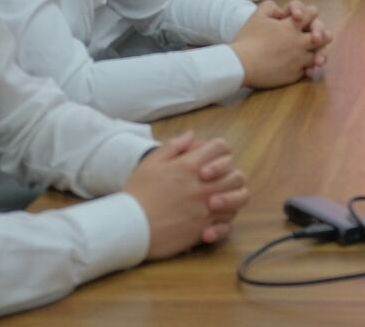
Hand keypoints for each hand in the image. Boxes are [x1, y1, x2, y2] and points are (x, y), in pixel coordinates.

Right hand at [125, 132, 248, 258]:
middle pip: (236, 175)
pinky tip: (211, 222)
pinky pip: (227, 223)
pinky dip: (224, 222)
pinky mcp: (203, 229)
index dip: (218, 151)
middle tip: (216, 182)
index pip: (220, 148)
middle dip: (230, 174)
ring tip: (217, 201)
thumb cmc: (137, 195)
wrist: (127, 228)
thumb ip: (173, 147)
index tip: (207, 161)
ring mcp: (205, 208)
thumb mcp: (150, 164)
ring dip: (231, 198)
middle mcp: (202, 186)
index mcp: (189, 167)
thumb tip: (191, 135)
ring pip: (237, 200)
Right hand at [231, 0, 325, 87]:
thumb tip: (281, 11)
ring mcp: (298, 60)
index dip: (309, 13)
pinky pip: (307, 71)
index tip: (302, 18)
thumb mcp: (257, 15)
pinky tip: (305, 70)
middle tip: (317, 37)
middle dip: (322, 34)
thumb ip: (271, 7)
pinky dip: (307, 70)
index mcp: (292, 26)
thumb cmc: (248, 39)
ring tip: (315, 55)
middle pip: (323, 36)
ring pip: (318, 55)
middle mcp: (299, 42)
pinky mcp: (293, 75)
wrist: (240, 64)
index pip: (312, 13)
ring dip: (318, 54)